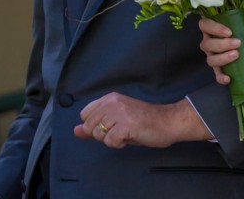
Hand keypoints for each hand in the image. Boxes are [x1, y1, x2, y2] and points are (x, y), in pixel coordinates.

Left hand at [73, 92, 212, 148]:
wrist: (168, 121)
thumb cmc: (144, 121)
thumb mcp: (117, 120)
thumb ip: (95, 124)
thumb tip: (76, 131)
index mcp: (109, 98)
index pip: (85, 114)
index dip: (94, 125)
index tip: (110, 126)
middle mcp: (112, 102)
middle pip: (90, 126)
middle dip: (102, 134)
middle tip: (120, 131)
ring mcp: (119, 113)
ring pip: (99, 135)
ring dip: (111, 139)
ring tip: (126, 133)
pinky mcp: (125, 125)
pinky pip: (110, 141)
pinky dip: (118, 144)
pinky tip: (130, 137)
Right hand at [198, 17, 243, 84]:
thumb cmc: (242, 30)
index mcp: (211, 28)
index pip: (204, 25)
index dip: (214, 28)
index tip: (229, 32)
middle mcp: (208, 42)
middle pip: (207, 44)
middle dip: (222, 44)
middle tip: (237, 43)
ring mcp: (212, 56)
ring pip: (210, 59)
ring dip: (223, 58)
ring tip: (236, 55)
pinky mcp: (218, 68)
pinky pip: (216, 74)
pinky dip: (221, 77)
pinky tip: (228, 78)